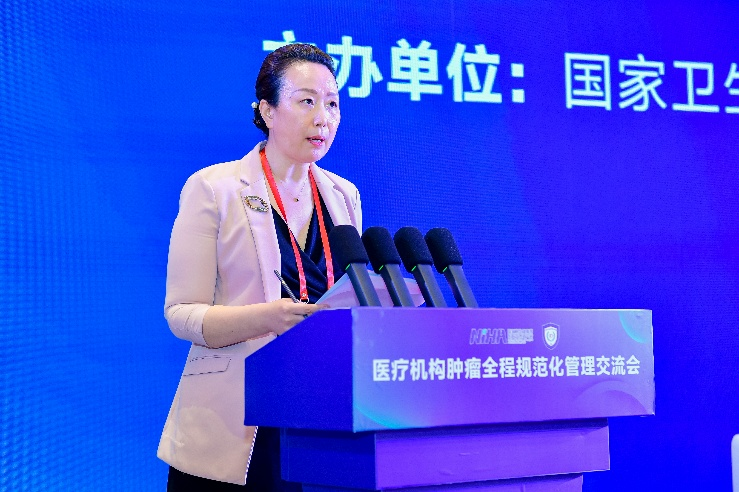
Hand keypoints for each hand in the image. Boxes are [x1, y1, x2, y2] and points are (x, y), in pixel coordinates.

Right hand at [202, 299, 328, 347]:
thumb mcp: (285, 301)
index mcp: (289, 307)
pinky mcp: (286, 334)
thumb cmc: (276, 307)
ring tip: (320, 327)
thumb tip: (312, 307)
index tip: (328, 308)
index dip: (319, 309)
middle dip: (317, 319)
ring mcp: (288, 328)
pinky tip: (309, 333)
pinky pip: (298, 334)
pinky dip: (304, 333)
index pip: (308, 308)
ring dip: (312, 327)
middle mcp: (289, 318)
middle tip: (327, 318)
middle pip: (308, 320)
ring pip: (304, 328)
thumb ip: (297, 304)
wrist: (263, 318)